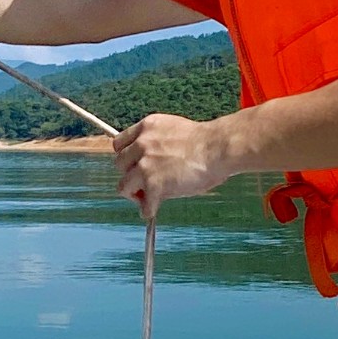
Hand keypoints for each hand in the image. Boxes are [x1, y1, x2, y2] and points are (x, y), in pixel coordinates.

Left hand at [113, 114, 233, 217]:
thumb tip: (154, 163)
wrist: (218, 147)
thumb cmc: (207, 142)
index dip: (126, 157)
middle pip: (119, 165)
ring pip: (124, 186)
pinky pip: (144, 206)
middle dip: (130, 175)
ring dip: (135, 194)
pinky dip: (148, 211)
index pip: (119, 144)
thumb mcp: (174, 131)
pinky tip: (153, 211)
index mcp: (147, 127)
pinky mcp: (153, 184)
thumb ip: (158, 143)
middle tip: (143, 184)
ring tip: (148, 199)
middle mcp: (142, 144)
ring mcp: (145, 165)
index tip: (133, 165)